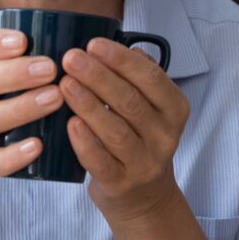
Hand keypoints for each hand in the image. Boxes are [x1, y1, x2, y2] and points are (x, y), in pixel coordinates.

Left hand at [60, 38, 189, 225]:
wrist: (144, 195)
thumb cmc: (139, 137)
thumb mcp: (150, 106)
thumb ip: (135, 76)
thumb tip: (113, 46)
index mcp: (174, 108)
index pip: (150, 78)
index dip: (121, 59)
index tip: (93, 44)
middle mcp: (165, 136)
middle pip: (130, 101)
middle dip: (98, 76)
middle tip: (71, 58)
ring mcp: (144, 163)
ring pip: (116, 130)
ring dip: (88, 104)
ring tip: (65, 84)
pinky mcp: (121, 184)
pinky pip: (101, 161)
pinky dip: (85, 142)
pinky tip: (70, 123)